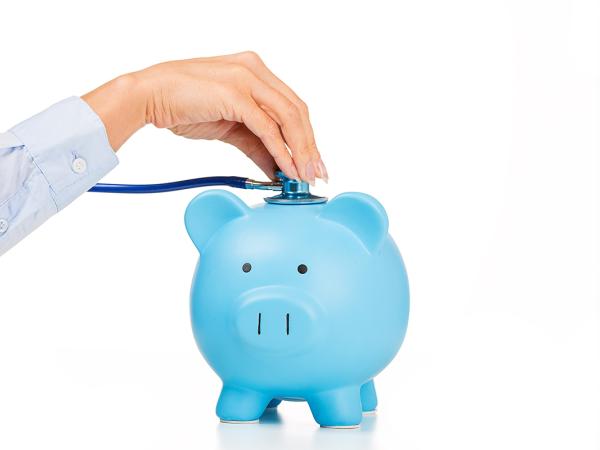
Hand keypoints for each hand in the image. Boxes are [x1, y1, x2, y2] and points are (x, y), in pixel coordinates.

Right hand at [82, 52, 327, 183]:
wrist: (149, 95)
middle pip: (297, 112)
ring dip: (300, 151)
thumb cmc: (183, 106)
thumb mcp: (229, 128)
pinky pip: (267, 127)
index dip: (306, 137)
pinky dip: (281, 150)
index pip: (292, 107)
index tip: (312, 163)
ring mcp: (247, 78)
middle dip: (310, 147)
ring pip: (288, 118)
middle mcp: (255, 70)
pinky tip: (287, 169)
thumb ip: (256, 145)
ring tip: (304, 177)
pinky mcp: (236, 93)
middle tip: (316, 174)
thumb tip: (277, 168)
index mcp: (255, 71)